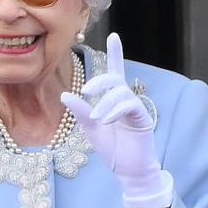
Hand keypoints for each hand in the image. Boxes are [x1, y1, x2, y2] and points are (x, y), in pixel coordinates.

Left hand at [60, 32, 173, 207]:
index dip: (115, 53)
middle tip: (86, 90)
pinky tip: (107, 120)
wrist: (128, 171)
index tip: (114, 35)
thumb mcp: (90, 128)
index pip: (114, 72)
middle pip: (115, 78)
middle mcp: (126, 100)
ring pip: (121, 92)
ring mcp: (135, 108)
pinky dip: (116, 110)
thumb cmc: (112, 149)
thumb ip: (80, 111)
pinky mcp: (142, 119)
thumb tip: (64, 94)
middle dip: (100, 80)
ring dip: (105, 103)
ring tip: (97, 119)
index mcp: (114, 100)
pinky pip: (130, 106)